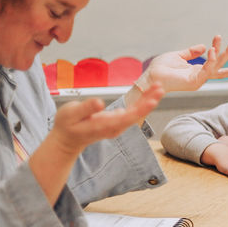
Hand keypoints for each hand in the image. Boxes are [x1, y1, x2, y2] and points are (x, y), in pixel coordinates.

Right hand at [47, 84, 164, 155]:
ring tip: (158, 87)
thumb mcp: (70, 114)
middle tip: (160, 88)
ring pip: (137, 112)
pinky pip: (133, 111)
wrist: (68, 139)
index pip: (127, 117)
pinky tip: (149, 92)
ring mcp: (118, 125)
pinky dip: (142, 101)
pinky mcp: (118, 121)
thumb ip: (86, 108)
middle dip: (149, 101)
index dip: (140, 109)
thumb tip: (100, 103)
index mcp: (105, 125)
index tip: (152, 100)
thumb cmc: (67, 125)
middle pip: (136, 114)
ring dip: (148, 99)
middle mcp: (115, 127)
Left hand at [146, 36, 227, 92]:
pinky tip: (213, 50)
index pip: (213, 63)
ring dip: (224, 54)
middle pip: (219, 65)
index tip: (221, 38)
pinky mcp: (195, 82)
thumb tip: (203, 46)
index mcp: (196, 70)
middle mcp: (200, 76)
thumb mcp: (178, 56)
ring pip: (216, 66)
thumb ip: (191, 52)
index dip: (220, 52)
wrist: (151, 76)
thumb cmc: (161, 68)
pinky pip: (207, 70)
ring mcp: (199, 80)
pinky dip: (212, 60)